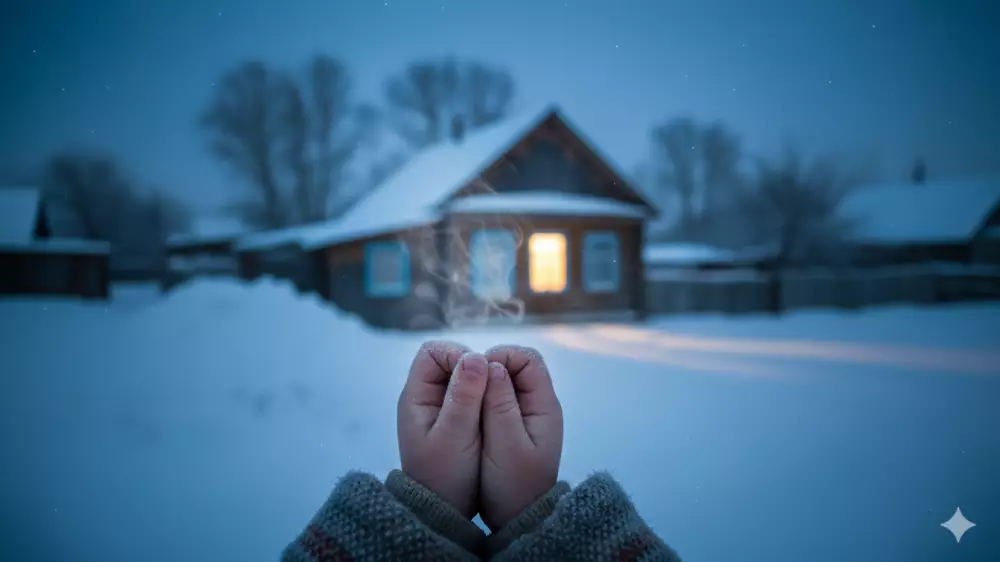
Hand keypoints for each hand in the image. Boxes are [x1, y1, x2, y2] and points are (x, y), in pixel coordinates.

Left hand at [397, 341, 488, 517]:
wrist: (440, 513)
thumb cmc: (445, 477)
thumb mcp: (456, 436)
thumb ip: (464, 397)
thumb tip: (475, 357)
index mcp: (416, 398)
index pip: (432, 352)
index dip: (458, 355)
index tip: (481, 374)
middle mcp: (425, 398)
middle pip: (450, 361)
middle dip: (474, 370)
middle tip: (493, 390)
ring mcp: (439, 409)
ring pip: (463, 378)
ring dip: (482, 384)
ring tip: (495, 404)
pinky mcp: (453, 421)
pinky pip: (470, 396)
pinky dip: (484, 398)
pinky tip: (494, 414)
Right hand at [479, 345, 563, 530]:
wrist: (519, 521)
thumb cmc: (514, 485)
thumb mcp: (506, 444)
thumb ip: (500, 404)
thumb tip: (492, 365)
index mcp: (544, 406)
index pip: (529, 360)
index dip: (501, 356)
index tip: (474, 372)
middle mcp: (538, 406)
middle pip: (515, 367)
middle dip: (487, 369)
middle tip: (464, 386)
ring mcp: (526, 417)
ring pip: (503, 383)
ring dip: (482, 385)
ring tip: (463, 400)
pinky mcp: (512, 428)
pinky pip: (496, 401)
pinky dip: (481, 400)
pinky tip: (467, 413)